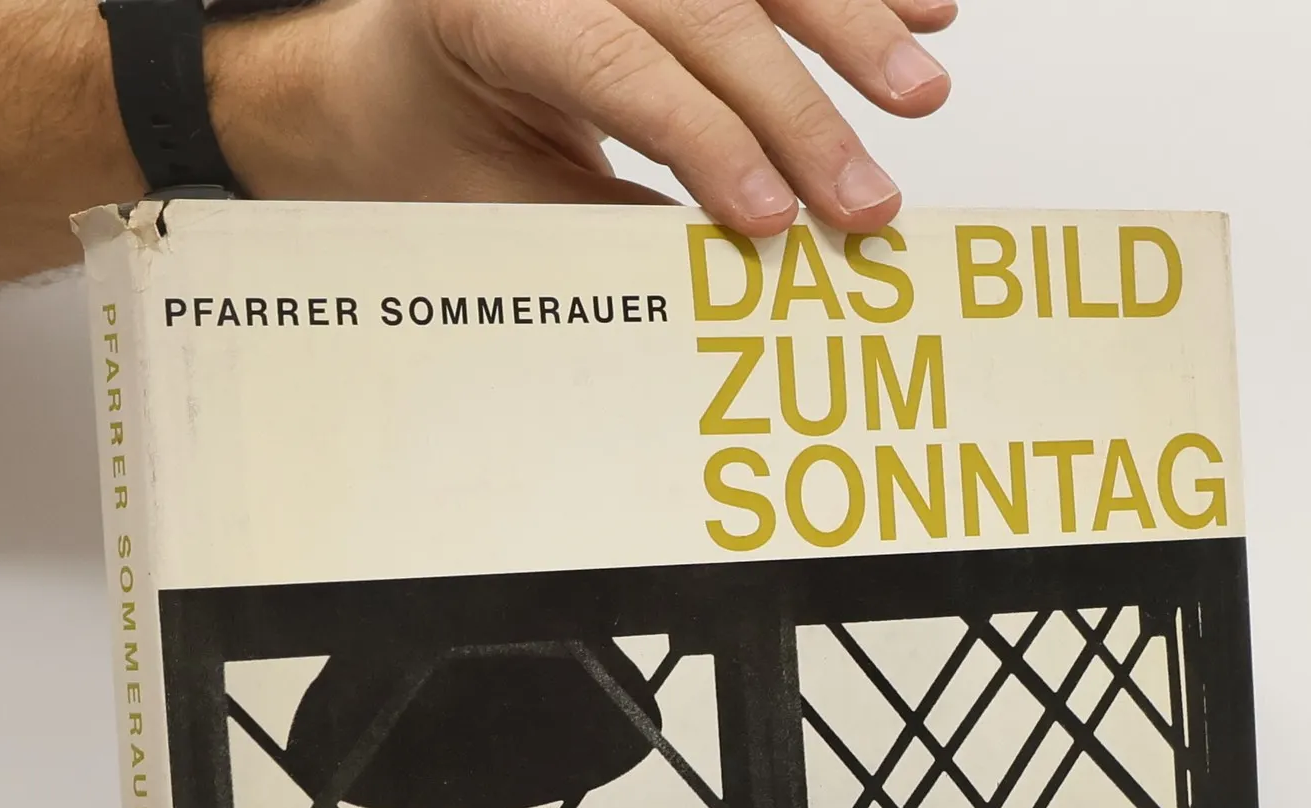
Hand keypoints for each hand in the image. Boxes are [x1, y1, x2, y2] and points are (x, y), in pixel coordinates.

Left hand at [212, 0, 956, 234]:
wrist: (389, 82)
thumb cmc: (432, 148)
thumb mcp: (491, 212)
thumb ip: (595, 231)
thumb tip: (721, 277)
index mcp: (485, 7)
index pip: (615, 61)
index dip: (709, 140)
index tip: (775, 219)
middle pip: (703, 10)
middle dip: (800, 110)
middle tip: (867, 201)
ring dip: (849, 24)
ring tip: (921, 89)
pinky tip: (922, 6)